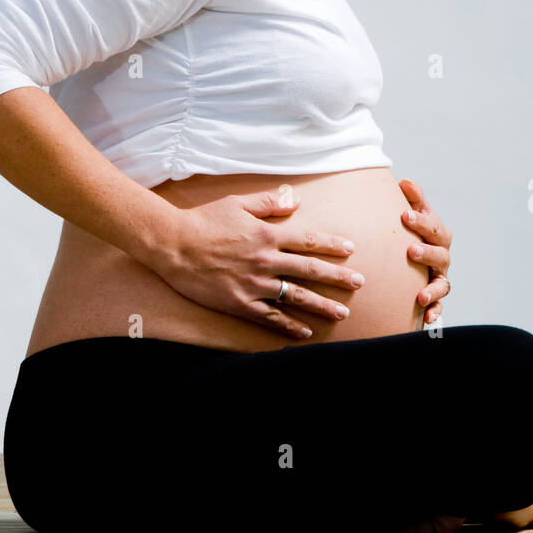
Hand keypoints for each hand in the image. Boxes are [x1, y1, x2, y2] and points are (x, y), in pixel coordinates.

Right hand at [151, 186, 364, 340]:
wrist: (172, 244)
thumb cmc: (203, 220)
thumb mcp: (237, 203)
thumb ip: (268, 203)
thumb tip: (294, 199)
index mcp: (267, 234)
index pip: (308, 240)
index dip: (332, 245)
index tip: (350, 249)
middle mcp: (266, 260)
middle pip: (310, 270)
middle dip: (338, 277)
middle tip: (359, 283)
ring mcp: (254, 284)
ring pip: (296, 296)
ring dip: (321, 305)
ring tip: (341, 312)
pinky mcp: (240, 302)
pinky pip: (270, 317)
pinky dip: (289, 326)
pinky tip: (305, 332)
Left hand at [399, 178, 451, 326]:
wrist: (411, 260)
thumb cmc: (412, 233)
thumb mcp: (413, 215)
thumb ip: (413, 200)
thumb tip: (405, 181)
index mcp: (437, 235)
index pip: (434, 226)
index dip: (421, 221)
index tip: (404, 215)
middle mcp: (442, 257)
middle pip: (441, 254)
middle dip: (427, 252)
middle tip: (410, 250)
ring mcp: (439, 278)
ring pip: (442, 284)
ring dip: (433, 289)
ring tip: (421, 295)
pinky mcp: (434, 298)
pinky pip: (438, 307)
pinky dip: (434, 312)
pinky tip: (426, 318)